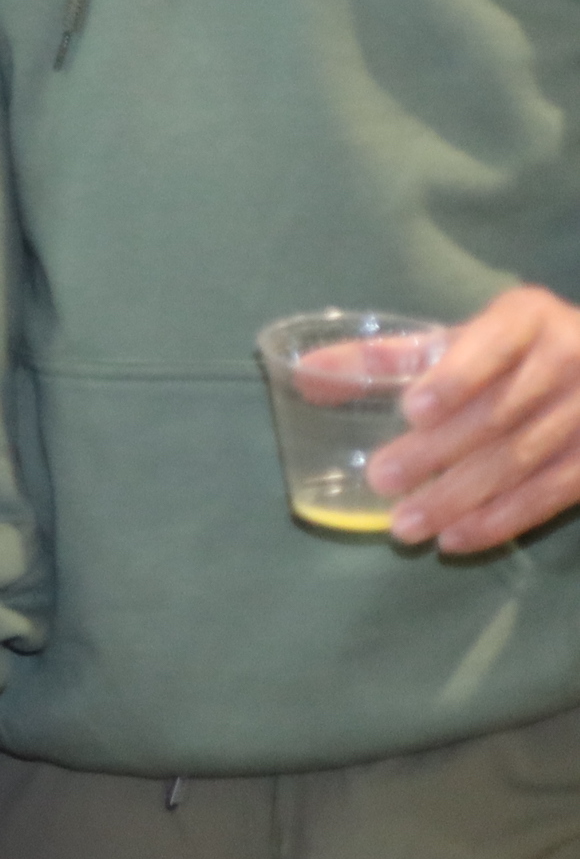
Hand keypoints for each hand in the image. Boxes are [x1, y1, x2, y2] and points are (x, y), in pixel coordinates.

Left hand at [372, 284, 579, 552]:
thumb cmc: (514, 351)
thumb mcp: (464, 338)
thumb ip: (389, 355)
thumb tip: (304, 375)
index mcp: (526, 320)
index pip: (492, 347)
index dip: (455, 379)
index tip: (413, 410)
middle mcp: (566, 360)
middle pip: (496, 414)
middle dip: (437, 452)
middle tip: (382, 480)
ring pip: (520, 460)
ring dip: (460, 498)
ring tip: (406, 525)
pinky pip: (548, 495)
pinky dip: (500, 521)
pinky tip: (456, 539)